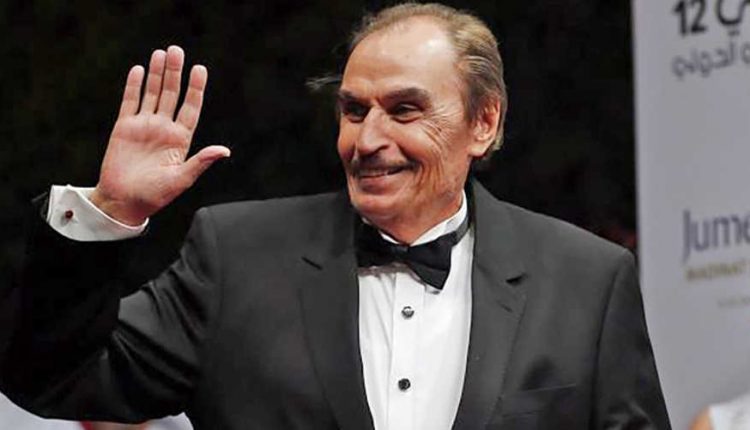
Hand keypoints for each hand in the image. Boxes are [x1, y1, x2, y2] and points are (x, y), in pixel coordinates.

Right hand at [90, 45, 229, 225]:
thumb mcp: (181, 180)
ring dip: (157, 74)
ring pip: (152, 94)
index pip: (191, 108)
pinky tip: (139, 69)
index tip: (200, 69)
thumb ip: (201, 162)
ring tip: (161, 53)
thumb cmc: (154, 196)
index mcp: (180, 140)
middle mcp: (164, 129)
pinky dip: (134, 86)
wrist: (123, 202)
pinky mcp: (124, 127)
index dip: (196, 88)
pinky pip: (130, 102)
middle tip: (177, 50)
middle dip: (175, 73)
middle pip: (172, 94)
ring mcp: (144, 126)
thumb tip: (224, 151)